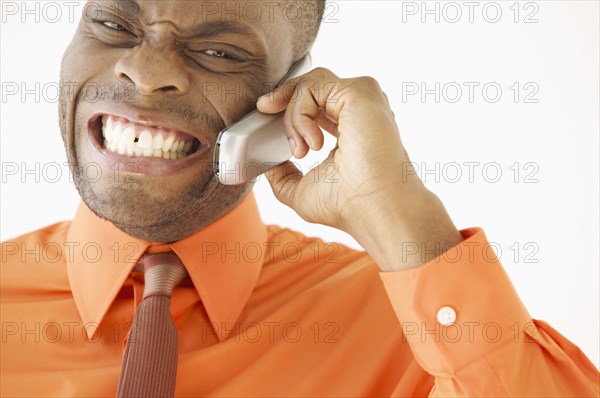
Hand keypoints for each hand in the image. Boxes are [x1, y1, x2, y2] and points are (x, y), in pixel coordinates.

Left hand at [257, 68, 462, 269]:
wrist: (373, 210)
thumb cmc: (347, 206)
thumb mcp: (299, 190)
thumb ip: (282, 174)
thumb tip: (264, 163)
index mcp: (350, 128)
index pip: (316, 102)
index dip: (289, 106)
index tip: (265, 116)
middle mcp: (359, 110)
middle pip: (312, 84)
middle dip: (282, 97)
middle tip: (263, 110)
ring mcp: (362, 99)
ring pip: (310, 84)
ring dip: (293, 116)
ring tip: (301, 150)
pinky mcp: (359, 92)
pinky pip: (312, 87)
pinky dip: (301, 114)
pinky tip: (311, 144)